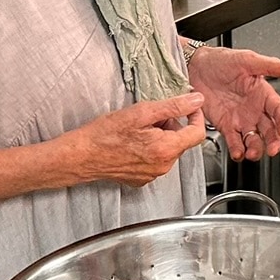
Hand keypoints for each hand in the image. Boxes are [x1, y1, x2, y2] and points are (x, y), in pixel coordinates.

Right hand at [64, 93, 207, 186]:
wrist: (81, 156)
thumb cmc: (105, 134)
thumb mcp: (142, 112)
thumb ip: (173, 106)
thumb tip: (196, 100)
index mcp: (166, 149)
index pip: (197, 134)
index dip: (195, 116)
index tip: (188, 107)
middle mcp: (163, 166)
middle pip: (181, 141)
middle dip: (171, 125)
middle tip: (150, 116)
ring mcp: (152, 175)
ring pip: (168, 150)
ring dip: (160, 136)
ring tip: (138, 129)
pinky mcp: (141, 179)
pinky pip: (156, 160)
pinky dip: (151, 148)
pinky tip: (133, 142)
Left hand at [188, 45, 279, 159]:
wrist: (195, 66)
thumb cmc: (221, 60)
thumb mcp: (247, 59)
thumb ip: (270, 66)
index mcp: (263, 94)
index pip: (279, 111)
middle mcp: (254, 109)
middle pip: (270, 130)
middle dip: (274, 142)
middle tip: (273, 149)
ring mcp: (240, 119)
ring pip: (254, 140)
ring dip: (256, 149)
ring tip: (252, 153)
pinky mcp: (225, 126)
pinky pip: (235, 142)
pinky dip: (237, 151)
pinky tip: (238, 153)